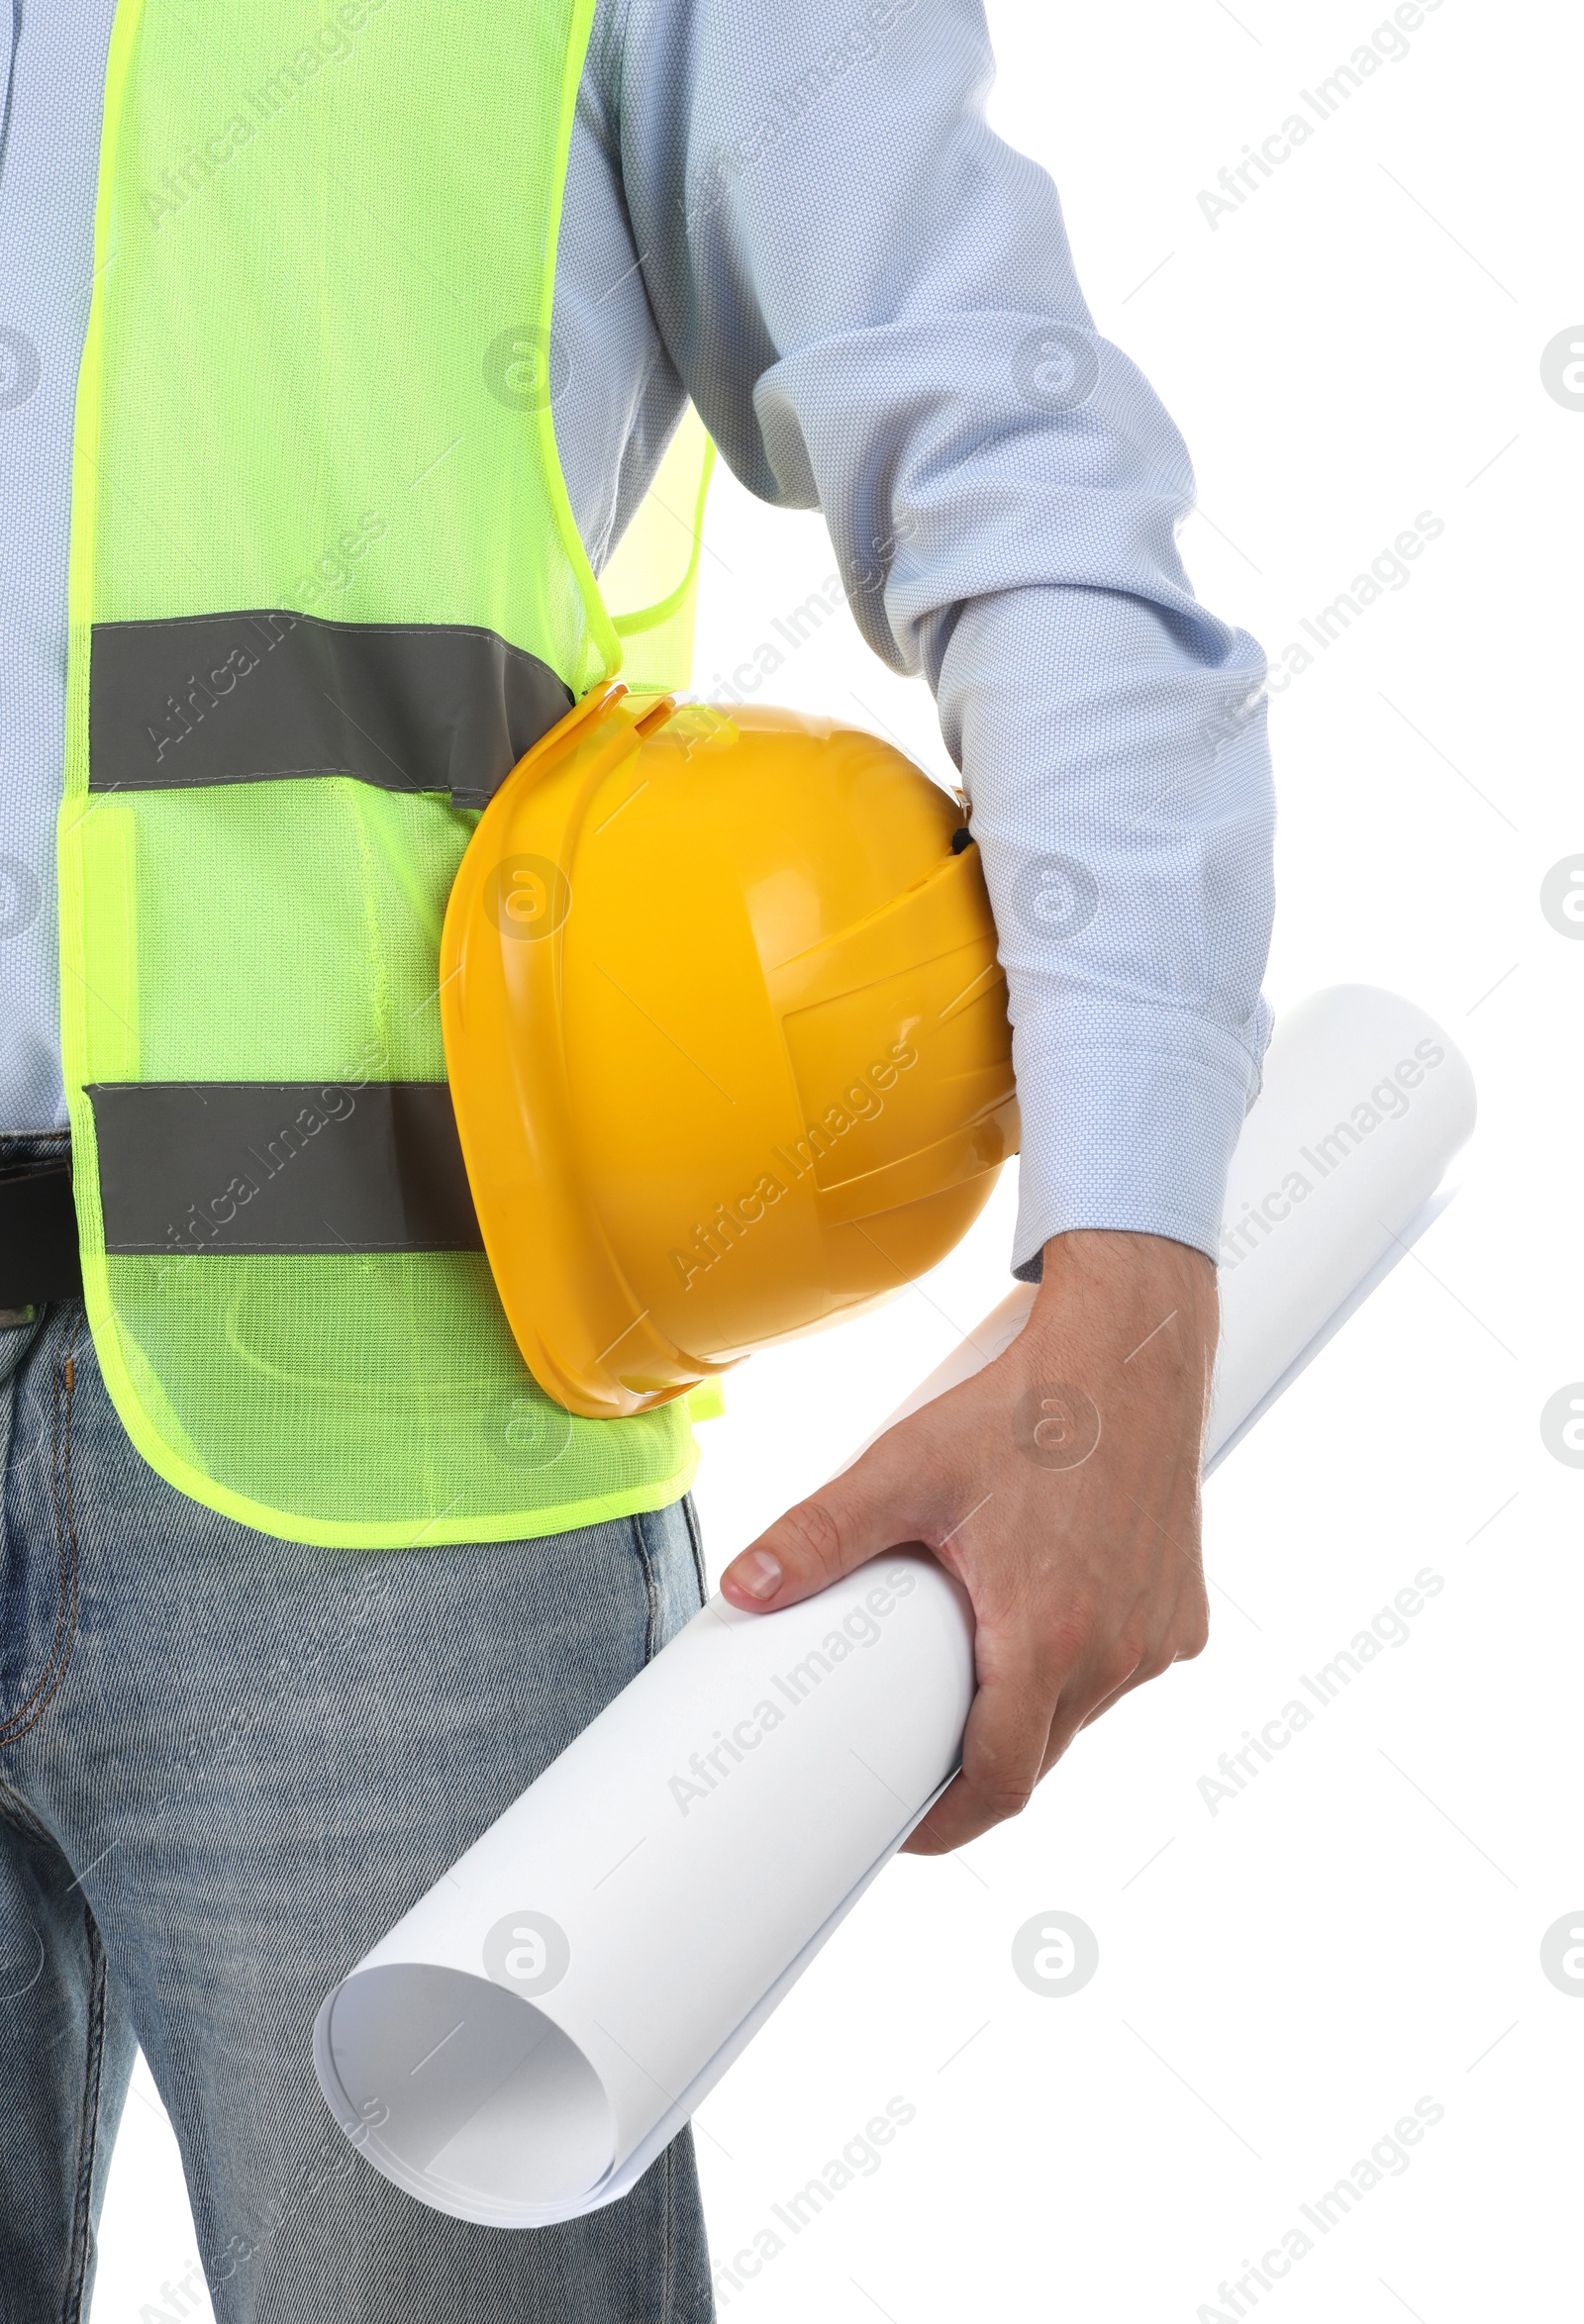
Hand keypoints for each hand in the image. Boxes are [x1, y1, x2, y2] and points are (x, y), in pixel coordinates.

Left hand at [718, 1228, 1217, 1852]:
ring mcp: (1158, 1637)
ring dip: (1030, 1710)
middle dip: (976, 1763)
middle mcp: (1115, 1654)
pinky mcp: (1184, 1613)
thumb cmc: (1026, 1407)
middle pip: (1037, 1756)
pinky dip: (1081, 1665)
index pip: (998, 1786)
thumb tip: (741, 1588)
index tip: (902, 1824)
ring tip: (974, 1663)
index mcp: (1046, 1640)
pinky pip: (1125, 1671)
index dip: (944, 1824)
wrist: (1133, 1348)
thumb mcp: (905, 1469)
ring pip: (1082, 1715)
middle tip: (916, 1735)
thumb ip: (820, 1534)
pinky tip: (1044, 1617)